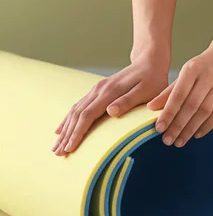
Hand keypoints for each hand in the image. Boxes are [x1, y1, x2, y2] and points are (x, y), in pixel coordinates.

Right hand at [53, 54, 169, 155]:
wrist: (150, 62)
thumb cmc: (153, 80)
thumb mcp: (146, 91)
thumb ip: (128, 101)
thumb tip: (110, 111)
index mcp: (110, 92)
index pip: (88, 115)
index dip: (78, 133)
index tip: (69, 148)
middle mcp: (99, 90)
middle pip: (77, 114)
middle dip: (67, 135)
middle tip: (57, 153)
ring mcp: (97, 89)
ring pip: (75, 111)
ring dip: (65, 129)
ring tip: (56, 146)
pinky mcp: (98, 90)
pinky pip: (79, 106)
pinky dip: (69, 119)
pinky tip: (61, 129)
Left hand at [147, 43, 212, 147]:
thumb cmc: (204, 66)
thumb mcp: (185, 73)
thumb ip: (169, 91)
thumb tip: (151, 107)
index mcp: (192, 69)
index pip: (178, 95)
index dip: (168, 113)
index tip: (159, 128)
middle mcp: (208, 77)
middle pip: (191, 106)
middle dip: (178, 125)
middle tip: (167, 140)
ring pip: (205, 112)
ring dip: (191, 129)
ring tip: (180, 141)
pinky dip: (207, 126)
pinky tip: (196, 135)